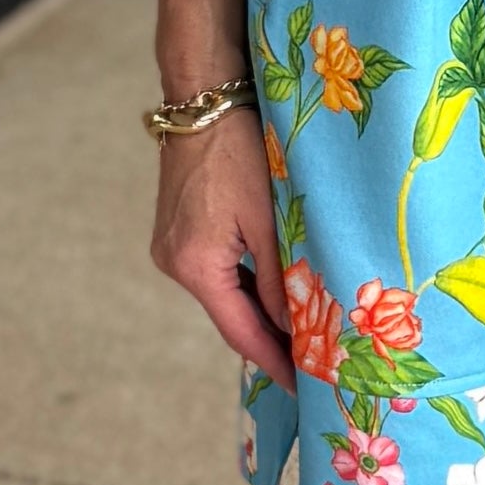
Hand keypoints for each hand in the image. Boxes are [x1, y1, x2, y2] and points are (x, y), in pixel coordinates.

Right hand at [150, 109, 292, 382]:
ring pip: (224, 293)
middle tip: (313, 362)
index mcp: (194, 265)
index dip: (273, 360)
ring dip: (260, 309)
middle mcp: (174, 263)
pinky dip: (245, 284)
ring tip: (303, 330)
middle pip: (230, 315)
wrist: (203, 99)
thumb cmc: (239, 149)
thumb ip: (279, 276)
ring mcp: (171, 247)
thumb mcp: (267, 216)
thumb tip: (297, 326)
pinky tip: (275, 291)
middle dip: (271, 338)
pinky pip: (216, 271)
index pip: (241, 331)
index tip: (301, 385)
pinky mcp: (176, 231)